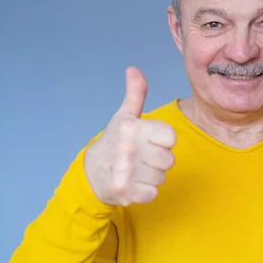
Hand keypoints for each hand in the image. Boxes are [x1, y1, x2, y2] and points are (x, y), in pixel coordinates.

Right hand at [84, 67, 176, 205]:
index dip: (165, 140)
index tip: (151, 140)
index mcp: (132, 128)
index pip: (171, 137)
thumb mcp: (124, 116)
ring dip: (152, 176)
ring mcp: (126, 172)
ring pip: (162, 177)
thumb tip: (133, 69)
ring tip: (137, 170)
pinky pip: (153, 193)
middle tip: (143, 157)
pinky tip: (135, 183)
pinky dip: (146, 191)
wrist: (91, 173)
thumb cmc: (114, 141)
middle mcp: (128, 149)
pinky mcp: (126, 193)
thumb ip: (135, 93)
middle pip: (169, 160)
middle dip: (159, 160)